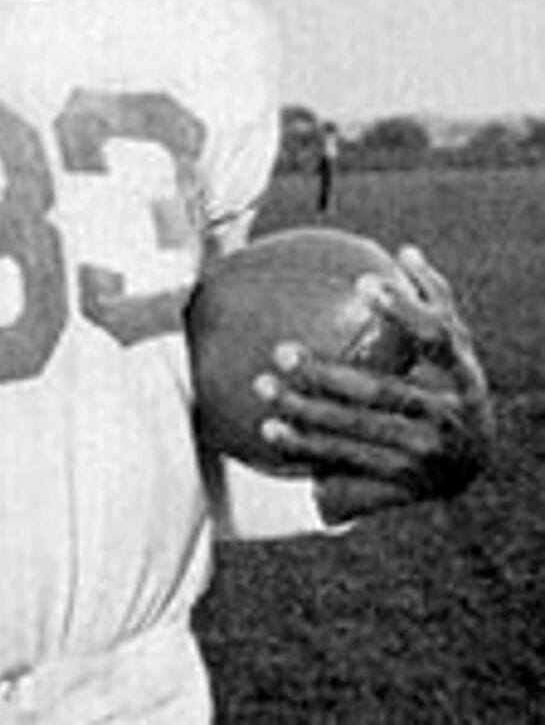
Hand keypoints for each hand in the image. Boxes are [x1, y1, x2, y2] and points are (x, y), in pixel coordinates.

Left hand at [255, 246, 495, 523]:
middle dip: (327, 375)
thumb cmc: (450, 385)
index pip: (436, 336)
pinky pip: (344, 461)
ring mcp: (424, 454)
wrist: (470, 465)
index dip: (403, 310)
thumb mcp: (454, 349)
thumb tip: (405, 251)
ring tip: (263, 386)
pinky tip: (267, 429)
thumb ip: (432, 301)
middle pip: (382, 392)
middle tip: (280, 352)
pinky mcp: (400, 482)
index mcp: (462, 375)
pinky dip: (305, 446)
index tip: (363, 284)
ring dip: (305, 411)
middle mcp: (447, 417)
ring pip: (355, 430)